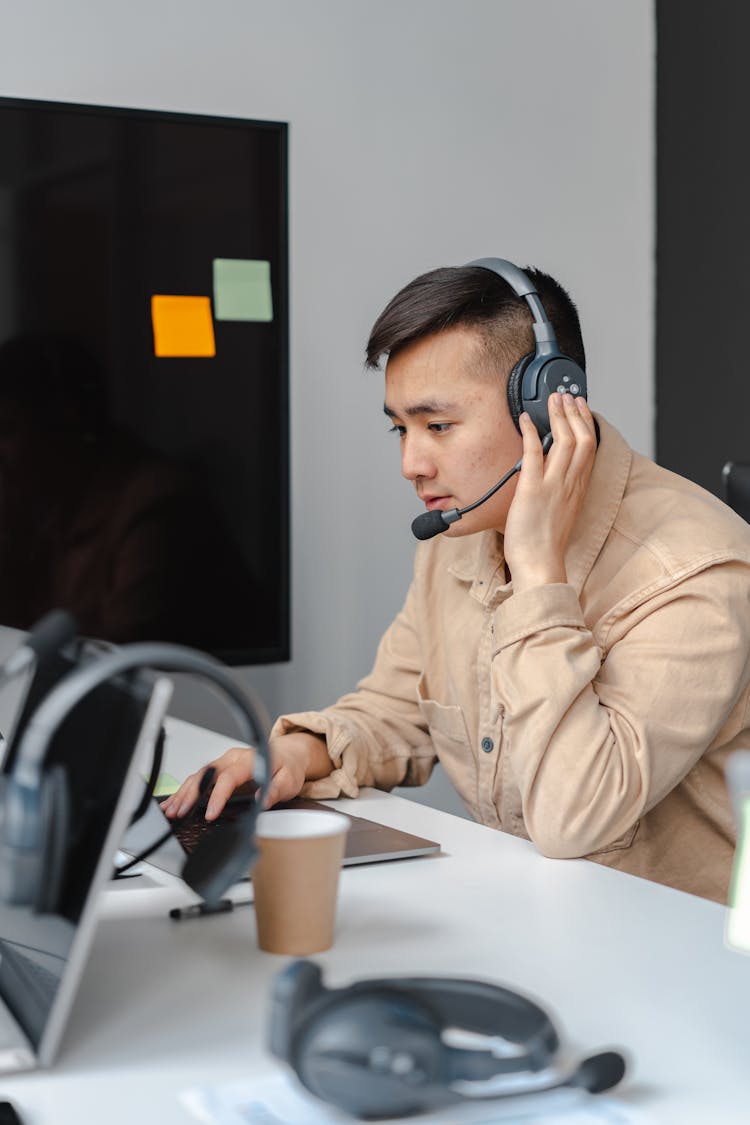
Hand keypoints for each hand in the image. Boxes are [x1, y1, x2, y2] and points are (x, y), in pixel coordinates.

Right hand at [160, 732, 330, 820]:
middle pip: (206, 775)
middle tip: (179, 812)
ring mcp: (223, 763)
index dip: (217, 796)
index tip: (210, 813)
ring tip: (171, 810)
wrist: (287, 755)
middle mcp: (232, 759)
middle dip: (190, 794)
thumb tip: (262, 800)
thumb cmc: (286, 767)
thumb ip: (275, 790)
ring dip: (183, 793)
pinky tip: (173, 801)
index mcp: (248, 759)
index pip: (228, 777)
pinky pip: (199, 779)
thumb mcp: (288, 780)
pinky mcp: (219, 770)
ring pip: (198, 776)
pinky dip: (184, 790)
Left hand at [503, 392, 596, 593]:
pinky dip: (531, 434)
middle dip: (575, 412)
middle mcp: (570, 484)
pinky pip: (534, 454)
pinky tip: (527, 420)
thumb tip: (547, 473)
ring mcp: (553, 486)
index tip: (581, 408)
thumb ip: (558, 491)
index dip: (586, 424)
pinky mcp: (533, 490)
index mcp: (578, 489)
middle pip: (581, 439)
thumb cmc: (544, 545)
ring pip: (564, 441)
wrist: (539, 564)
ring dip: (558, 416)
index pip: (589, 448)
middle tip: (567, 395)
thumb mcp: (560, 512)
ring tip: (553, 400)